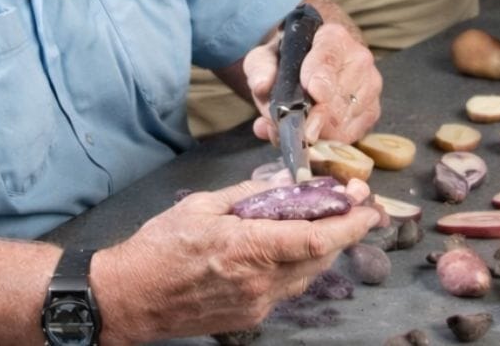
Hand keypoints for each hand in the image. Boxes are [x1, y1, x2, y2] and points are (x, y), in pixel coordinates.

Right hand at [92, 178, 380, 342]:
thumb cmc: (159, 248)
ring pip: (307, 274)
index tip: (368, 207)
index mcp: (246, 249)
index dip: (349, 224)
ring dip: (321, 247)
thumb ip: (248, 195)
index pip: (314, 239)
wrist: (132, 297)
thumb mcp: (201, 206)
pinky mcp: (250, 316)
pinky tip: (286, 246)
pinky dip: (296, 264)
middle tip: (350, 204)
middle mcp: (258, 282)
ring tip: (320, 219)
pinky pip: (287, 287)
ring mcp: (256, 304)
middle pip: (320, 257)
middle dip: (341, 230)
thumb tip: (283, 182)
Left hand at [244, 23, 381, 144]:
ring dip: (314, 133)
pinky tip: (311, 136)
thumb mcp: (265, 58)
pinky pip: (349, 136)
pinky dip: (326, 142)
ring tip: (294, 129)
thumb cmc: (288, 61)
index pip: (329, 59)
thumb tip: (261, 85)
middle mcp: (359, 59)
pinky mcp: (372, 111)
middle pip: (338, 99)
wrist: (310, 64)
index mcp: (333, 38)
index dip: (322, 78)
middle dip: (309, 119)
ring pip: (342, 122)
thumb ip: (260, 69)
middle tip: (284, 128)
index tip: (314, 93)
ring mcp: (370, 86)